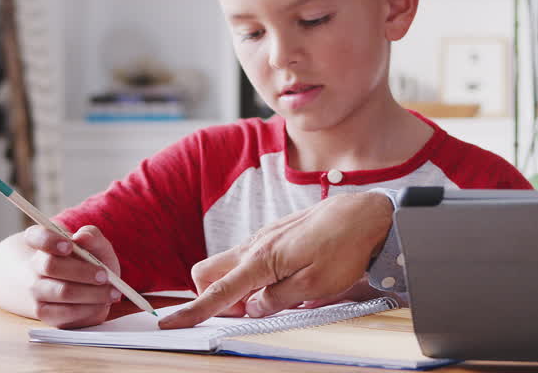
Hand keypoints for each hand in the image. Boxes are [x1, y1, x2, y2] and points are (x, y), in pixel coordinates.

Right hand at [24, 224, 121, 327]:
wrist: (78, 286)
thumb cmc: (88, 261)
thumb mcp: (95, 245)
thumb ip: (92, 237)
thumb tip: (82, 236)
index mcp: (43, 244)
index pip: (35, 236)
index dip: (49, 240)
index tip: (69, 245)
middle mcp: (34, 267)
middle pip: (50, 266)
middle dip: (81, 271)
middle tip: (104, 276)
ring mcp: (36, 291)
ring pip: (61, 292)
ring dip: (91, 293)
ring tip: (113, 293)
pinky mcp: (44, 313)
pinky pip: (64, 313)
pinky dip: (88, 309)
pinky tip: (102, 305)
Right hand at [157, 191, 393, 328]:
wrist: (369, 213)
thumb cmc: (347, 246)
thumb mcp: (315, 285)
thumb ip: (278, 299)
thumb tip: (254, 307)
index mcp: (261, 259)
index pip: (216, 291)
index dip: (192, 312)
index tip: (168, 325)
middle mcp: (257, 244)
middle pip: (208, 272)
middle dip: (213, 296)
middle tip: (248, 310)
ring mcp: (266, 236)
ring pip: (230, 264)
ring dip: (238, 286)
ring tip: (275, 296)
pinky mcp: (278, 234)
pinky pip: (251, 256)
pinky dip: (255, 273)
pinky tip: (284, 280)